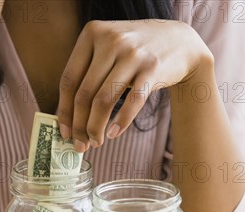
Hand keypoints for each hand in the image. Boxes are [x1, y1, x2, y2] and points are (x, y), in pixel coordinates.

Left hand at [57, 19, 212, 151]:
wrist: (179, 42)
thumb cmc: (135, 53)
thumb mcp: (107, 49)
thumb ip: (87, 73)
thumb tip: (67, 117)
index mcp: (92, 33)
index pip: (69, 80)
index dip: (64, 111)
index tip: (64, 133)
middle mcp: (111, 40)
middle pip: (85, 94)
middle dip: (80, 125)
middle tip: (80, 144)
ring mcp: (133, 53)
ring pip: (104, 100)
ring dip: (96, 128)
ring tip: (96, 142)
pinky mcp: (153, 68)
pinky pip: (132, 102)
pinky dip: (120, 122)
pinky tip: (113, 134)